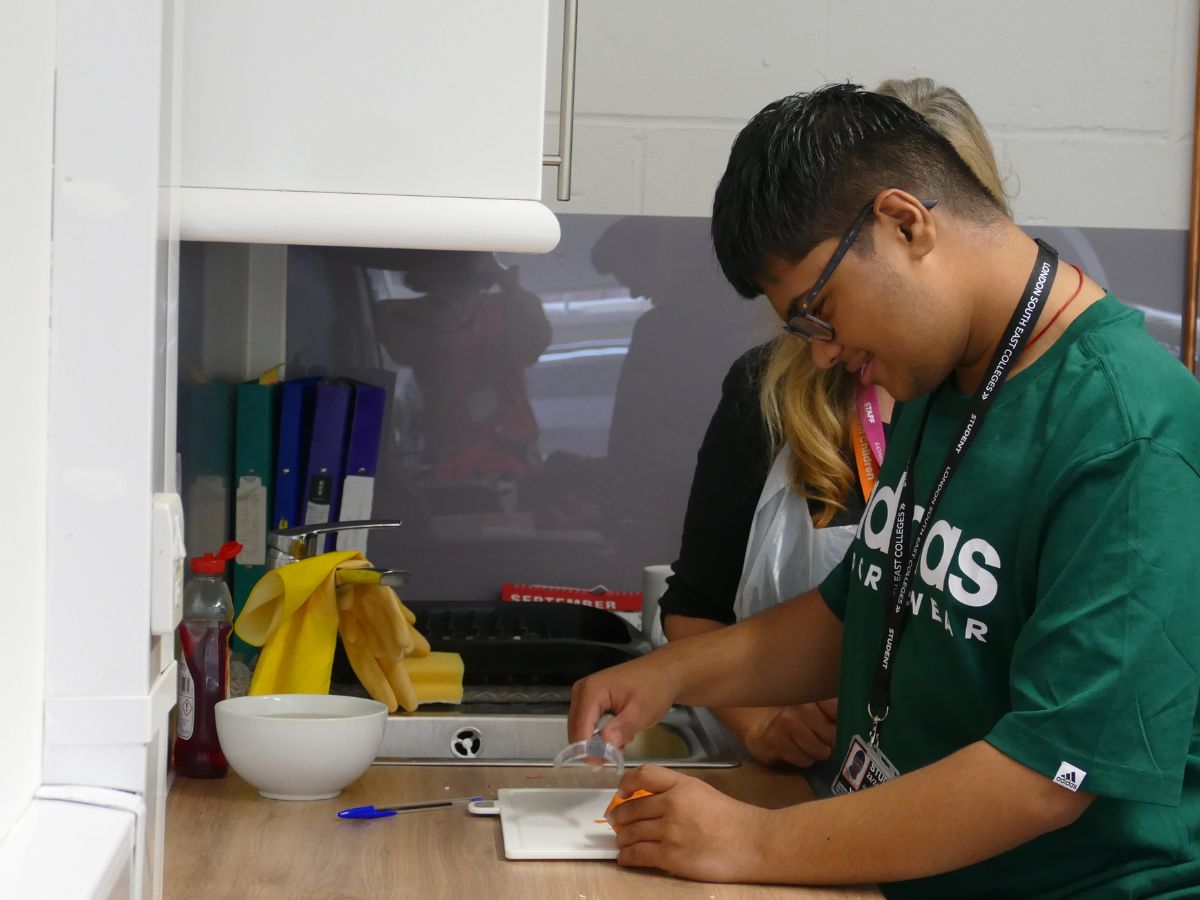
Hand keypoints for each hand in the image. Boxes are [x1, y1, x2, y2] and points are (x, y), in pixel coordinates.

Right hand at [567, 656, 678, 747]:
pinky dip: (600, 734)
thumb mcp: (642, 712)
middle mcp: (581, 691)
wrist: (663, 672)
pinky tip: (619, 733)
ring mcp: (584, 694)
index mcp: (591, 691)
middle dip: (594, 746)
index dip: (588, 749)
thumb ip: (622, 729)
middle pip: (577, 729)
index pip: (580, 727)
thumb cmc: (655, 688)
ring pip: (581, 729)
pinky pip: (588, 724)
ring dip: (598, 741)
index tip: (602, 763)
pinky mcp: (590, 699)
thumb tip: (604, 745)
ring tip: (623, 740)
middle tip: (617, 754)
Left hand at [606, 766, 769, 881]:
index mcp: (681, 785)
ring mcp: (670, 831)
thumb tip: (647, 800)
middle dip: (618, 817)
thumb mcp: (701, 792)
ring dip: (622, 839)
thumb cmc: (730, 818)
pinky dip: (626, 857)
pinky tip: (625, 858)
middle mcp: (672, 804)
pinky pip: (638, 855)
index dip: (626, 783)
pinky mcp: (671, 856)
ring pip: (631, 833)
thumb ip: (675, 791)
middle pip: (631, 808)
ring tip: (621, 841)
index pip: (643, 775)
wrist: (751, 842)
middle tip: (615, 822)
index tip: (621, 792)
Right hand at [736, 698, 837, 767]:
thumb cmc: (791, 713)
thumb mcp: (811, 704)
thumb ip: (831, 708)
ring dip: (818, 751)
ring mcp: (786, 724)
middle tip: (825, 738)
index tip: (844, 726)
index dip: (844, 721)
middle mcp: (799, 707)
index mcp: (810, 693)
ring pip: (820, 750)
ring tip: (811, 745)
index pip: (837, 709)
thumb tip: (856, 718)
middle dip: (831, 740)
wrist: (755, 721)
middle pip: (832, 734)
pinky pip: (804, 759)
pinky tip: (797, 749)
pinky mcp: (775, 742)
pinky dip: (804, 758)